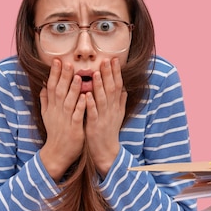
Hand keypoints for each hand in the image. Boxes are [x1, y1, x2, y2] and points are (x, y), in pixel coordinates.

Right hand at [39, 59, 86, 181]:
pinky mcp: (74, 128)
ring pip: (68, 102)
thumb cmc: (55, 132)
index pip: (51, 87)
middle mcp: (57, 112)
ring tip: (78, 76)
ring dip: (72, 89)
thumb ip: (45, 100)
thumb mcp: (47, 115)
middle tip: (67, 62)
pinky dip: (80, 106)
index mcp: (51, 107)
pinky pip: (77, 116)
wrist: (57, 152)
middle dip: (63, 76)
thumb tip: (43, 85)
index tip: (57, 60)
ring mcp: (65, 120)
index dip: (54, 73)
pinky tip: (84, 97)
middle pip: (59, 91)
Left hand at [85, 58, 126, 176]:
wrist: (107, 151)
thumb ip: (121, 101)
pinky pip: (92, 113)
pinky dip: (90, 104)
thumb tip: (124, 88)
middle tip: (106, 60)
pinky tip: (86, 95)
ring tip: (96, 72)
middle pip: (111, 89)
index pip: (118, 85)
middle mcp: (111, 110)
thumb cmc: (110, 131)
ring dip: (99, 86)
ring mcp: (103, 117)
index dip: (116, 72)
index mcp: (116, 106)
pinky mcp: (94, 126)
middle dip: (109, 74)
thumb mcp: (118, 115)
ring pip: (102, 99)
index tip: (114, 59)